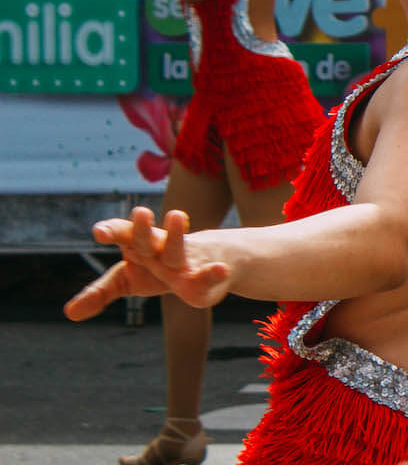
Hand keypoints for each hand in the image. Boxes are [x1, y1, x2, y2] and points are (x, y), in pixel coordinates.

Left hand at [64, 207, 230, 320]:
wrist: (205, 262)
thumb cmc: (157, 268)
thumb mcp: (126, 280)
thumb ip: (99, 293)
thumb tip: (69, 313)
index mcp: (138, 245)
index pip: (122, 233)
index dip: (112, 231)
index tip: (99, 232)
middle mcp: (160, 246)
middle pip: (146, 236)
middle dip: (141, 227)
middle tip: (139, 212)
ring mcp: (185, 257)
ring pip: (177, 246)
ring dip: (176, 232)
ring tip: (176, 215)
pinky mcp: (206, 274)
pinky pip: (210, 274)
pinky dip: (214, 272)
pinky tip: (220, 270)